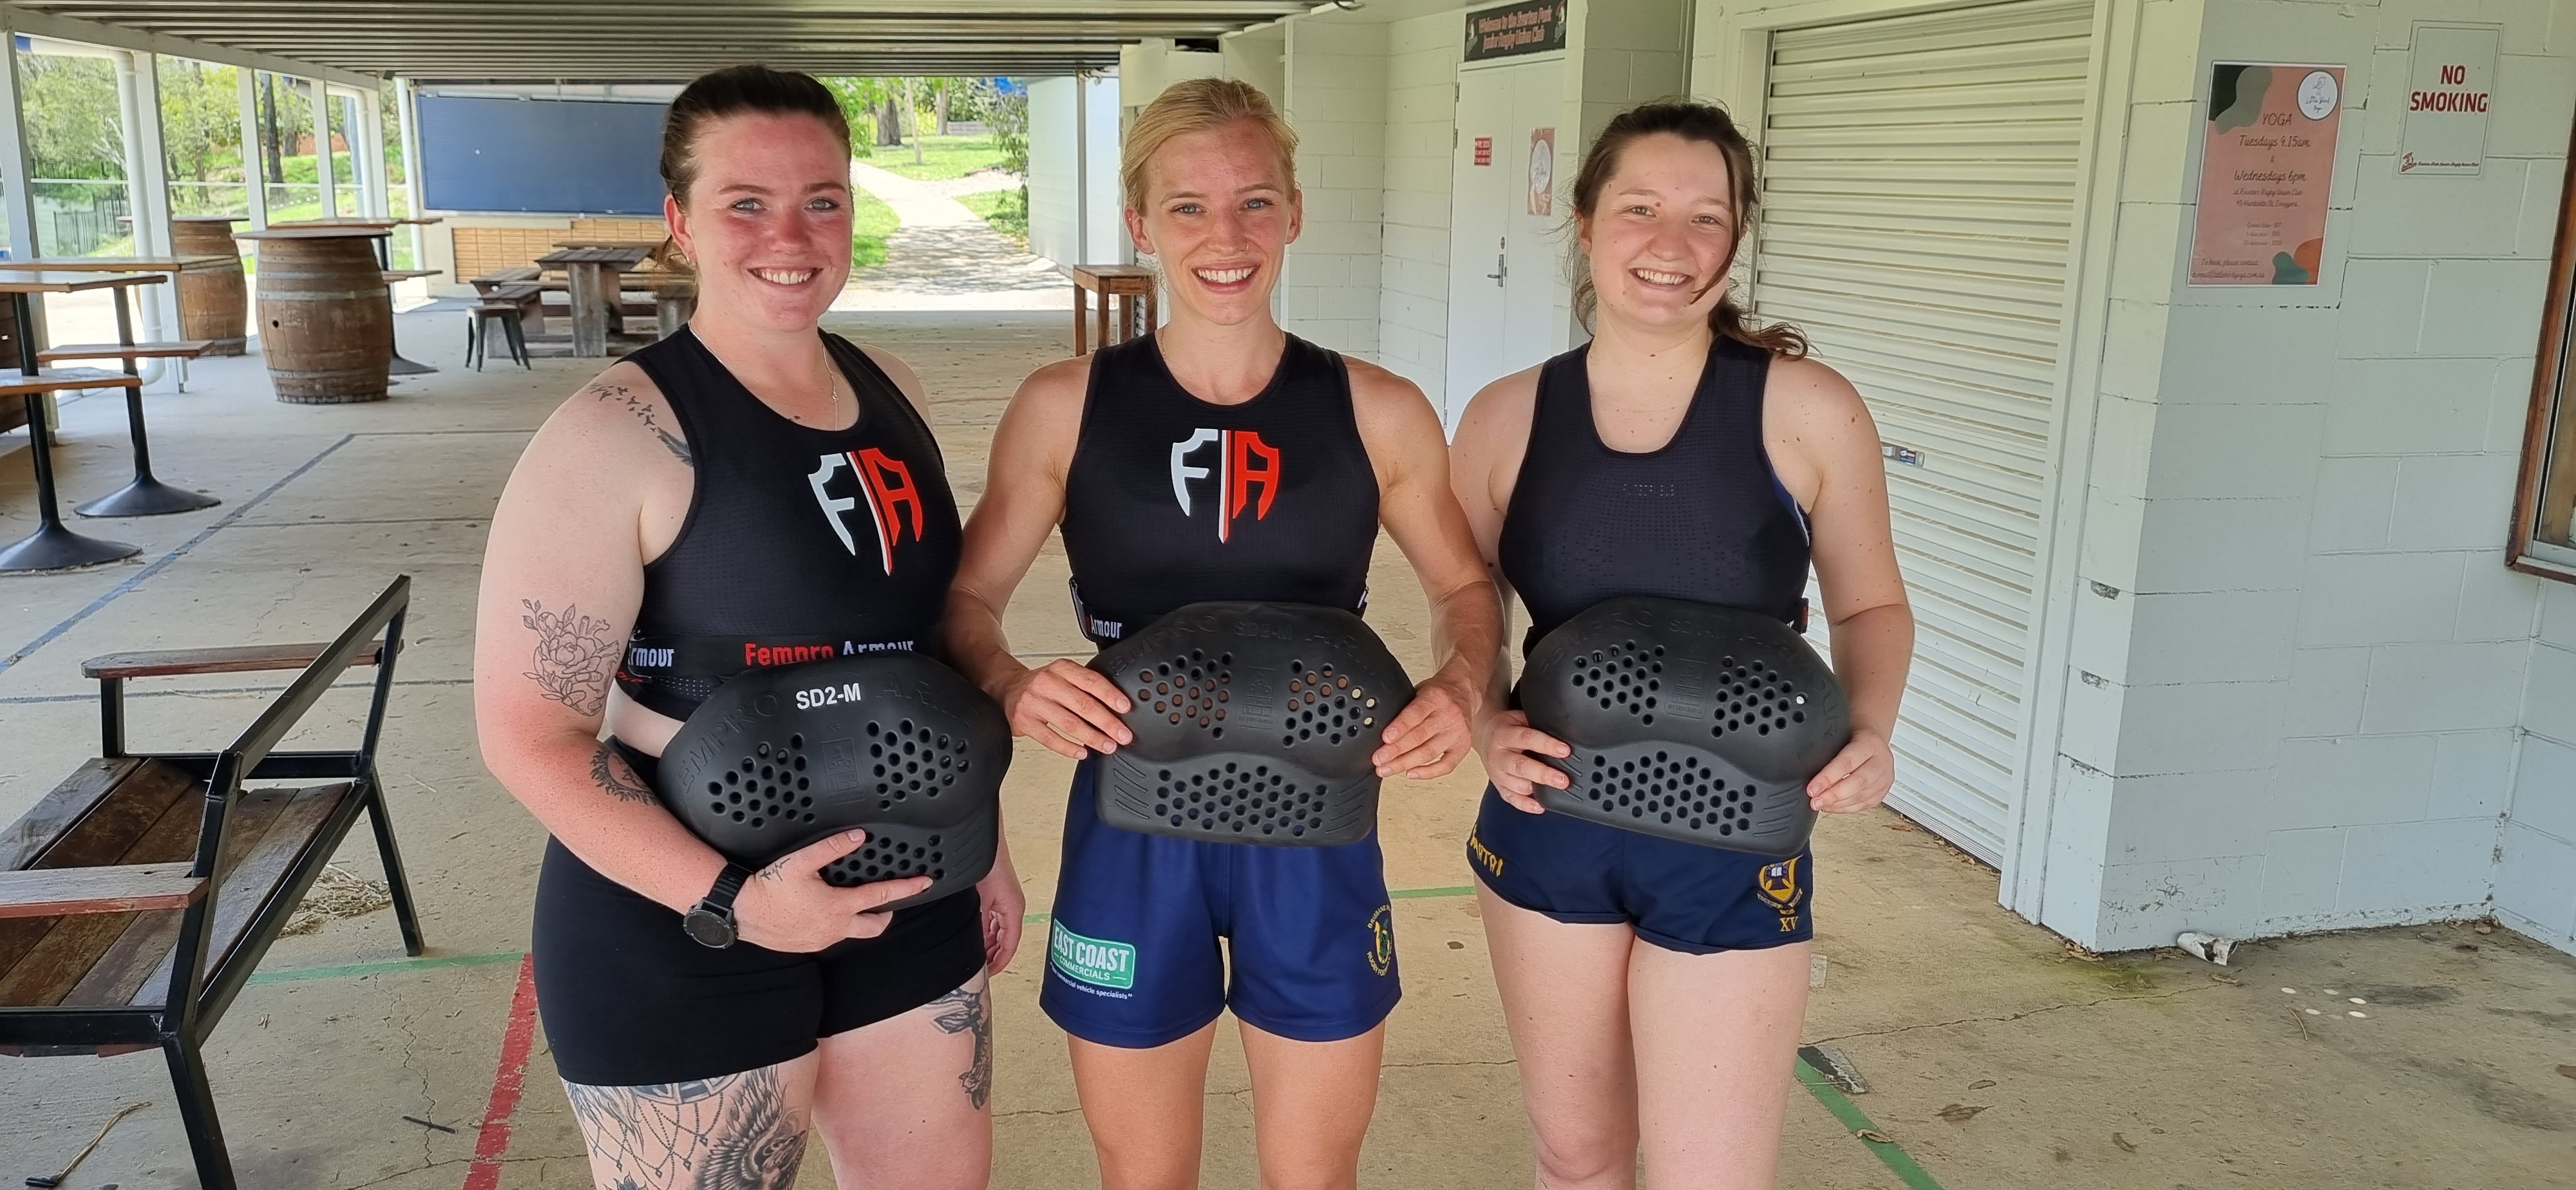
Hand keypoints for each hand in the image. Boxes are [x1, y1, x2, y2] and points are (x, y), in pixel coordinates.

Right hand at [731, 830, 932, 952]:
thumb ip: (832, 847)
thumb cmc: (769, 886)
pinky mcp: (807, 946)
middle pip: (874, 926)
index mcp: (839, 907)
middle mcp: (835, 928)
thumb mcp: (801, 861)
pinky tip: (825, 913)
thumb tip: (858, 836)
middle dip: (886, 914)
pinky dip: (837, 925)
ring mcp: (821, 939)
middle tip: (888, 901)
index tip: (926, 883)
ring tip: (854, 903)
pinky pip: (831, 937)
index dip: (907, 889)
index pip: (882, 897)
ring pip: (852, 933)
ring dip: (859, 919)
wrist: (741, 911)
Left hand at [973, 845, 1025, 973]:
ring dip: (988, 945)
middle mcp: (1011, 909)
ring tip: (975, 958)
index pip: (1010, 946)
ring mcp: (1004, 903)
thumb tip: (973, 944)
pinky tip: (973, 938)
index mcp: (1013, 911)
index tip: (989, 975)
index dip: (1000, 963)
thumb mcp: (982, 900)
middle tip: (979, 970)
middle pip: (1005, 941)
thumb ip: (981, 923)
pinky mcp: (996, 897)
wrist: (984, 842)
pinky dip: (985, 932)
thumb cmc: (989, 864)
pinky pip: (993, 921)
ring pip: (998, 932)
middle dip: (993, 957)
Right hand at [998, 658, 1132, 758]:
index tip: (1125, 708)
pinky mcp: (1024, 721)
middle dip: (1107, 723)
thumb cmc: (1042, 685)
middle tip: (1122, 735)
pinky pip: (1050, 738)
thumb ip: (1085, 686)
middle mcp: (1047, 683)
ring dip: (1092, 737)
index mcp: (1061, 669)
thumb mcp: (1063, 675)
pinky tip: (1082, 752)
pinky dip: (1069, 748)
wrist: (1007, 689)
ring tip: (1107, 746)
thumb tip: (1116, 707)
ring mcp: (1034, 702)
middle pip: (1083, 704)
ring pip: (1069, 723)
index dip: (1110, 695)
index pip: (1091, 681)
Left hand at [1373, 667, 1477, 778]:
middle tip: (1379, 759)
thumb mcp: (1419, 691)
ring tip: (1387, 769)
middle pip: (1420, 737)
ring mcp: (1457, 732)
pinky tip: (1411, 773)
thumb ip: (1404, 708)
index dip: (1399, 728)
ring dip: (1405, 764)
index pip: (1415, 714)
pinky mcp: (1463, 746)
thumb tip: (1380, 730)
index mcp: (1436, 697)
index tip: (1385, 739)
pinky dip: (1427, 772)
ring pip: (1429, 753)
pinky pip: (1446, 765)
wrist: (1462, 692)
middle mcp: (1449, 715)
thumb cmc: (1438, 693)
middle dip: (1396, 751)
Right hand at [1474, 708, 1568, 813]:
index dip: (1546, 745)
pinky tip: (1540, 806)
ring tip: (1556, 791)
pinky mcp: (1498, 786)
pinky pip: (1511, 799)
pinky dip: (1526, 805)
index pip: (1527, 739)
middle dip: (1544, 774)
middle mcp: (1499, 755)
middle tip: (1563, 780)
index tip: (1564, 750)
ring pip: (1517, 785)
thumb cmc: (1505, 728)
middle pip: (1521, 767)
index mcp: (1504, 735)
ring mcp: (1497, 773)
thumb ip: (1536, 724)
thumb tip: (1562, 729)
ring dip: (1537, 791)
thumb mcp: (1517, 718)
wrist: (1482, 736)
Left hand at [1808, 727, 1894, 813]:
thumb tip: (1803, 768)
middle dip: (1833, 795)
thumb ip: (1827, 750)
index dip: (1828, 778)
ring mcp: (1884, 778)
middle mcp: (1881, 761)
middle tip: (1815, 801)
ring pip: (1861, 796)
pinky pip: (1864, 804)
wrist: (1871, 741)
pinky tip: (1831, 807)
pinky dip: (1845, 808)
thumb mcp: (1840, 736)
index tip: (1812, 788)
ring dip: (1838, 804)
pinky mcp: (1882, 791)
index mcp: (1870, 743)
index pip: (1847, 762)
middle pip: (1858, 782)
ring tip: (1820, 804)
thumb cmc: (1853, 737)